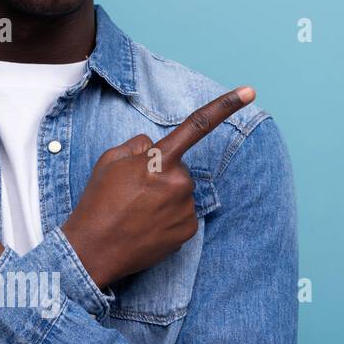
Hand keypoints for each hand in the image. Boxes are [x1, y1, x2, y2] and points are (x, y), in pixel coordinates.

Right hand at [61, 86, 255, 289]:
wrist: (93, 252)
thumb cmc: (97, 204)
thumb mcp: (109, 162)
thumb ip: (138, 146)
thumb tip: (154, 147)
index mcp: (159, 160)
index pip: (197, 125)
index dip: (225, 106)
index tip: (250, 92)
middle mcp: (179, 182)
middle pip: (179, 169)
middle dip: (161, 177)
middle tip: (133, 195)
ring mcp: (186, 208)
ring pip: (181, 194)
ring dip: (164, 199)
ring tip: (136, 214)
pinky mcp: (189, 231)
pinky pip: (183, 215)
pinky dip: (169, 219)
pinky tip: (147, 227)